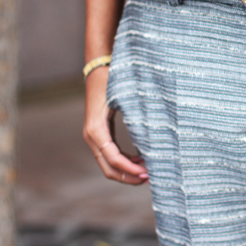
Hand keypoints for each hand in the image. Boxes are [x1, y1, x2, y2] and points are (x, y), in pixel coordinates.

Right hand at [83, 66, 147, 184]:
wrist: (99, 68)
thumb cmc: (113, 79)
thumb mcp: (125, 96)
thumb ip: (136, 115)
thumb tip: (153, 135)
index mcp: (97, 129)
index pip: (114, 158)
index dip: (130, 169)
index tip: (148, 172)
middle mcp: (91, 135)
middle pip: (108, 168)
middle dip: (128, 176)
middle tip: (150, 178)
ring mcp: (93, 136)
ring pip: (108, 164)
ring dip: (126, 171)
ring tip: (148, 171)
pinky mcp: (99, 133)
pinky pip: (109, 154)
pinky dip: (123, 161)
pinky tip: (140, 160)